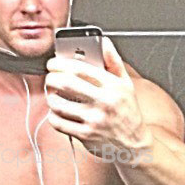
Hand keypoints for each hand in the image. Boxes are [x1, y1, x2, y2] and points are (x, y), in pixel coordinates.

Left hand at [45, 36, 152, 163]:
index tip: (52, 63)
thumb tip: (102, 41)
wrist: (134, 143)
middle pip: (66, 84)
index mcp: (113, 86)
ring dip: (50, 97)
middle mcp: (104, 102)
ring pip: (58, 104)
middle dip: (51, 78)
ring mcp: (94, 120)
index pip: (80, 69)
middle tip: (49, 77)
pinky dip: (53, 115)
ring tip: (52, 94)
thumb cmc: (127, 111)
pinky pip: (59, 123)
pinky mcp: (86, 135)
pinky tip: (57, 112)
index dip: (60, 63)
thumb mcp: (126, 83)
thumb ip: (113, 60)